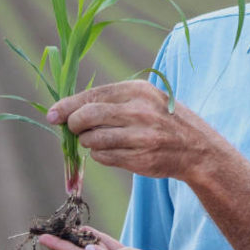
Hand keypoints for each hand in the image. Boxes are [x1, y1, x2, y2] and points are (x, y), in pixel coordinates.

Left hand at [46, 81, 223, 182]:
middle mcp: (139, 111)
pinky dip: (100, 155)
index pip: (92, 95)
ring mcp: (140, 137)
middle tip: (75, 129)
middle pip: (87, 117)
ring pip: (93, 140)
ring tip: (99, 139)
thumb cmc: (163, 119)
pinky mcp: (140, 159)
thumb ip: (111, 101)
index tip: (53, 114)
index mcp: (138, 90)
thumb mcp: (144, 98)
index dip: (67, 106)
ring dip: (88, 142)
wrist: (196, 148)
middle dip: (74, 125)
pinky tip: (113, 151)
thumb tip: (67, 110)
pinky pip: (104, 158)